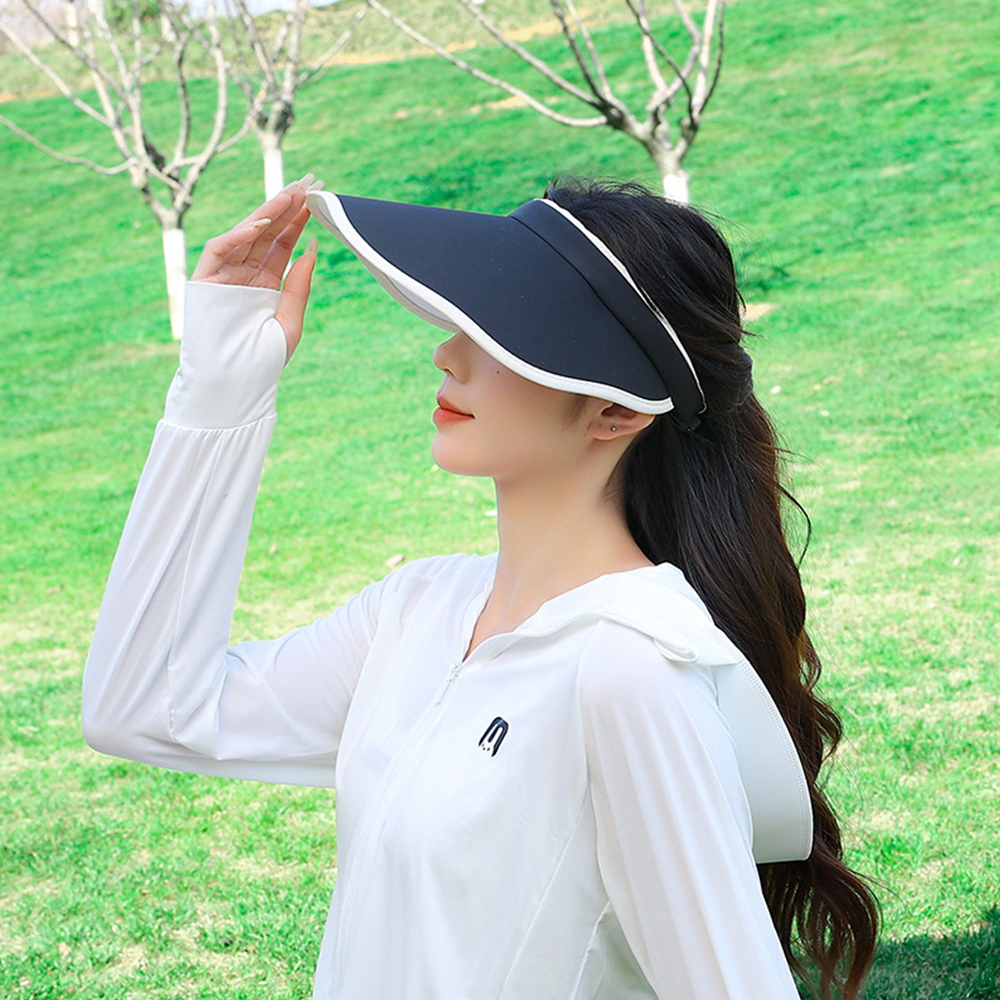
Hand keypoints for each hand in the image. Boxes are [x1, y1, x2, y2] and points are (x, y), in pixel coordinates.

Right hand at [192, 174, 319, 358]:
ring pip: (244, 235)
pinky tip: (262, 223)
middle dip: (284, 209)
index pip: (281, 245)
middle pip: (265, 234)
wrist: (236, 384)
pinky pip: (220, 249)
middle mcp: (243, 275)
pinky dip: (238, 235)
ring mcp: (223, 276)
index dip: (297, 222)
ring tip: (290, 195)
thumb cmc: (264, 361)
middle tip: (306, 184)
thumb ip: (299, 283)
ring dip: (266, 213)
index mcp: (264, 284)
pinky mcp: (204, 280)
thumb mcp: (291, 318)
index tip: (316, 200)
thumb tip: (313, 246)